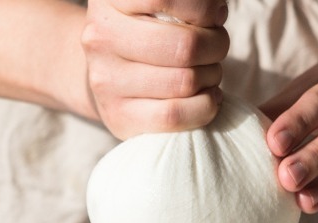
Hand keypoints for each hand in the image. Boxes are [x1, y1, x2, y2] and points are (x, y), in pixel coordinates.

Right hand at [82, 0, 229, 138]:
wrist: (107, 69)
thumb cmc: (145, 30)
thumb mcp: (154, 5)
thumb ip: (183, 4)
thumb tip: (216, 14)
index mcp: (111, 0)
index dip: (204, 9)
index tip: (214, 16)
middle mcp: (101, 38)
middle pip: (185, 46)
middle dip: (216, 46)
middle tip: (216, 46)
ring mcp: (105, 80)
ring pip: (185, 82)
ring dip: (212, 76)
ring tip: (208, 71)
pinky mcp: (117, 115)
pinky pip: (174, 115)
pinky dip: (204, 106)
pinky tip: (206, 96)